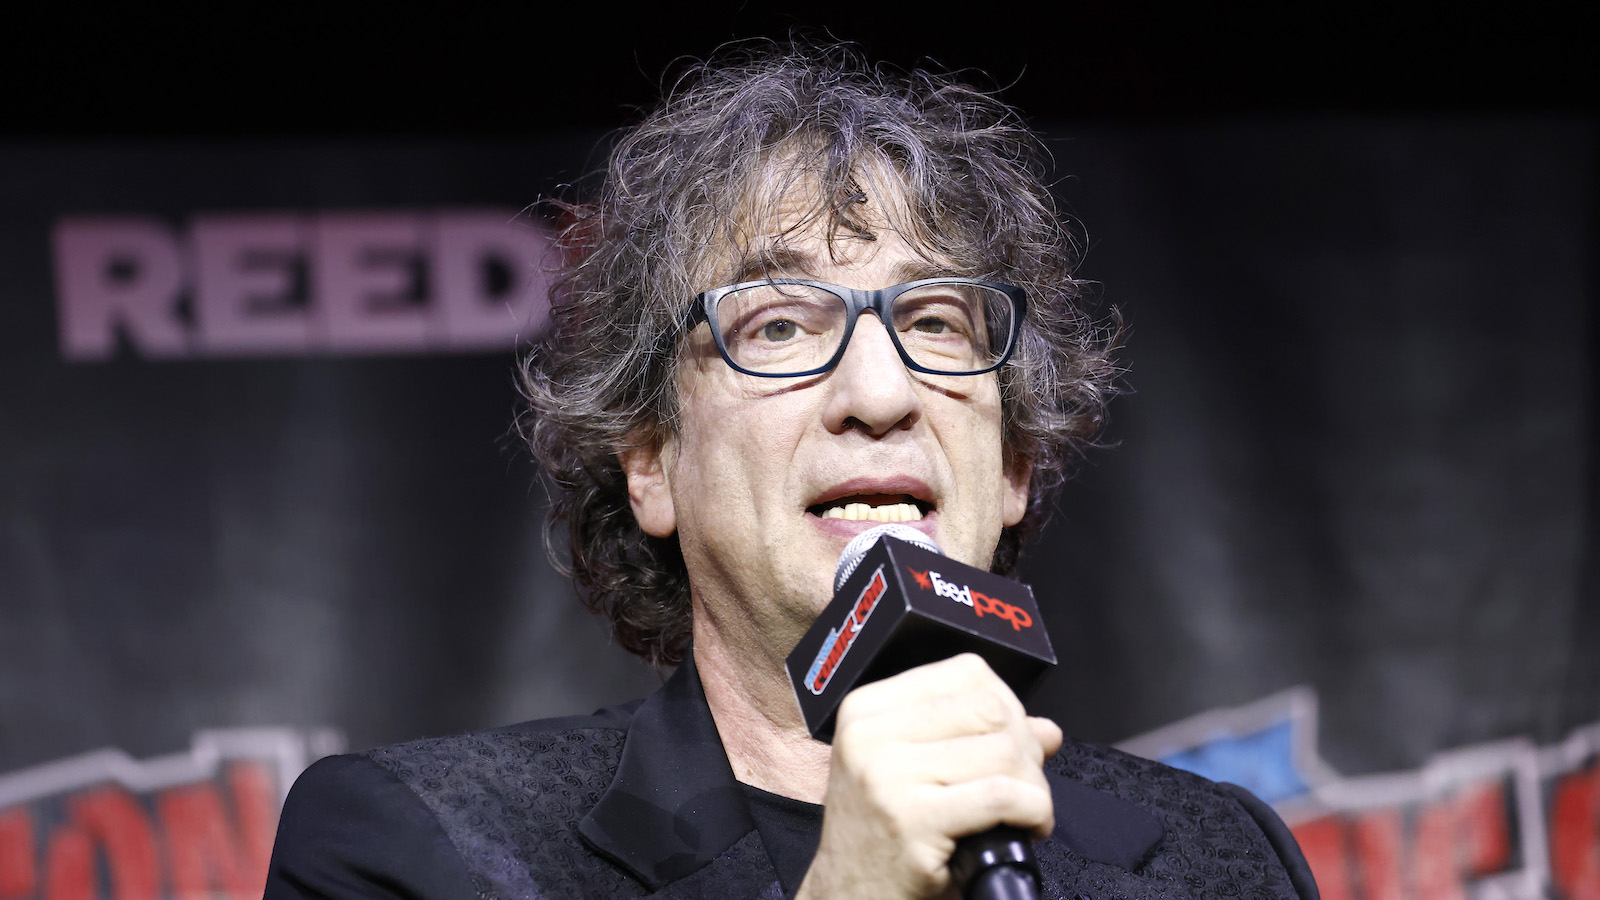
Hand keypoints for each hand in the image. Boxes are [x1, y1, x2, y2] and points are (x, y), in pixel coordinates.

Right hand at [795, 654, 1063, 899]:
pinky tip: (1027, 828)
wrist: (850, 898)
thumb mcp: (913, 774)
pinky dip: (1034, 811)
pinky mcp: (911, 820)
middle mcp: (870, 735)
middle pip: (989, 709)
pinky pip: (1002, 796)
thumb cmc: (883, 838)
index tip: (1011, 741)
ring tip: (1024, 812)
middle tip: (1023, 784)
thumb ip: (974, 740)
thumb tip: (1045, 729)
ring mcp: (887, 776)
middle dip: (1026, 748)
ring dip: (1033, 787)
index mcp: (867, 709)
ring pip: (1002, 752)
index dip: (1007, 705)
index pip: (965, 672)